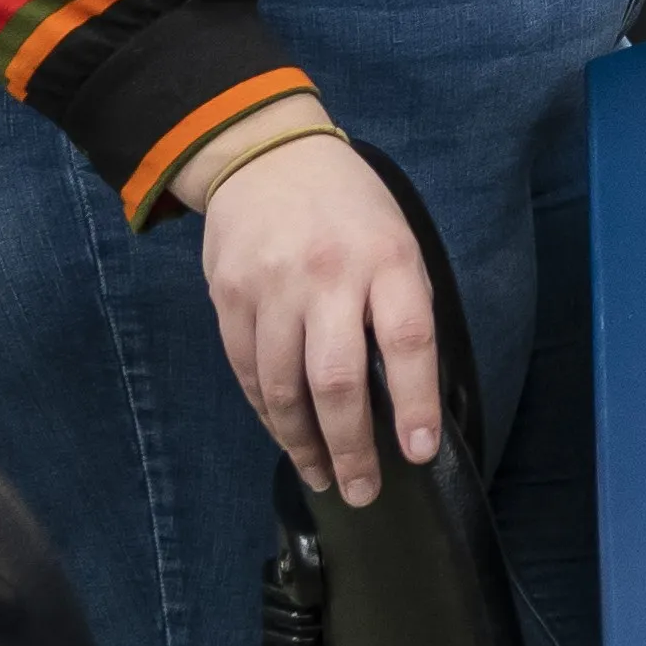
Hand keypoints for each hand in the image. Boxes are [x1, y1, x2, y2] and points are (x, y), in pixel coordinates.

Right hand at [193, 122, 439, 502]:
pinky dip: (268, 412)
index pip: (406, 341)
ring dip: (304, 442)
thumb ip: (400, 308)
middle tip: (363, 490)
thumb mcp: (397, 240)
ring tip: (323, 476)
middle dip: (352, 446)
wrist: (268, 155)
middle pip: (337, 378)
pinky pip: (249, 371)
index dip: (415, 402)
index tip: (417, 450)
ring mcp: (271, 287)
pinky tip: (286, 435)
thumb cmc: (351, 209)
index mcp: (387, 258)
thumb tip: (408, 394)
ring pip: (284, 387)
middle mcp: (327, 275)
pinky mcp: (228, 297)